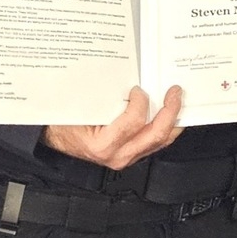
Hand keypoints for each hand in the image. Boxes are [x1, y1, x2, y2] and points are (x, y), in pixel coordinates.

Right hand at [40, 86, 184, 169]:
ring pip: (160, 141)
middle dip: (170, 111)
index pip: (133, 122)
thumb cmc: (65, 124)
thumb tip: (124, 80)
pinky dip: (165, 128)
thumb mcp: (79, 108)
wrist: (58, 139)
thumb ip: (101, 97)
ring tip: (178, 103)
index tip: (139, 89)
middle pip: (155, 135)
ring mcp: (126, 157)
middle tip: (175, 93)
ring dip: (173, 121)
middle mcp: (118, 155)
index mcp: (103, 145)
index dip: (140, 102)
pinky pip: (154, 143)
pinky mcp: (131, 155)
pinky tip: (170, 116)